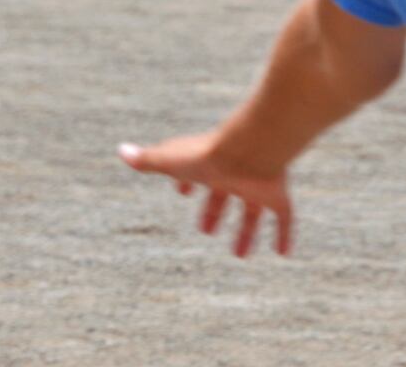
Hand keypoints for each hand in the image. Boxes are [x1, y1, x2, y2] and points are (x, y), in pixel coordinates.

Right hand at [120, 133, 293, 257]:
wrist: (248, 150)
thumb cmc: (205, 155)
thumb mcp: (169, 161)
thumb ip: (147, 159)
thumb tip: (121, 150)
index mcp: (205, 167)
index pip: (194, 174)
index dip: (186, 183)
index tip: (183, 192)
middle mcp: (231, 177)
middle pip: (222, 197)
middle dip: (214, 212)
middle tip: (206, 231)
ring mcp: (255, 186)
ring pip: (252, 212)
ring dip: (245, 233)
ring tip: (240, 256)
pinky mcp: (277, 196)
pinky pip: (284, 218)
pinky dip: (283, 234)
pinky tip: (283, 253)